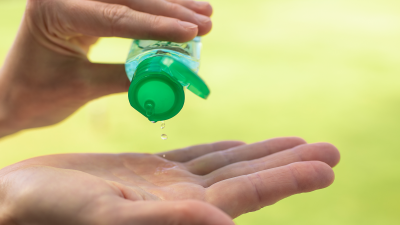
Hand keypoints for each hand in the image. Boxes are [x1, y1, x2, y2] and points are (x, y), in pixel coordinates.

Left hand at [0, 0, 212, 137]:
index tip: (192, 32)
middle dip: (172, 10)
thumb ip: (126, 78)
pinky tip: (182, 10)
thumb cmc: (37, 95)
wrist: (14, 93)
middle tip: (206, 22)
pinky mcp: (88, 5)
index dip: (157, 25)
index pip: (115, 16)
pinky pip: (128, 4)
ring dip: (171, 5)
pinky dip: (156, 10)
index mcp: (54, 10)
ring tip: (205, 14)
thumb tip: (170, 77)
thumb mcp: (81, 88)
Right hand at [0, 137, 339, 223]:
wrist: (19, 202)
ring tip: (299, 143)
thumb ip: (166, 223)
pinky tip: (240, 147)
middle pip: (249, 180)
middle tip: (330, 150)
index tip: (326, 166)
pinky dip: (223, 150)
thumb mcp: (109, 217)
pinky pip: (197, 158)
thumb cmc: (53, 214)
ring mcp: (168, 188)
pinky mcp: (149, 173)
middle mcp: (183, 204)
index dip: (289, 179)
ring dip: (264, 153)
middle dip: (290, 164)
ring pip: (229, 166)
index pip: (248, 196)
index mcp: (181, 216)